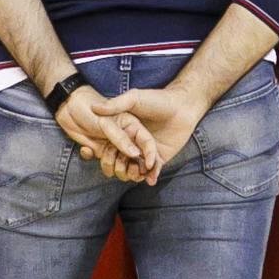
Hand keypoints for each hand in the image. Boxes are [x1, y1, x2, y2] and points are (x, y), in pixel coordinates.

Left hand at [56, 88, 161, 182]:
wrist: (68, 105)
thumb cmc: (89, 108)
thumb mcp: (107, 123)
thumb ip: (121, 139)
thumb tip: (135, 155)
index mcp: (133, 127)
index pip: (147, 144)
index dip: (151, 157)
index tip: (148, 168)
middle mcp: (125, 138)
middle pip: (136, 160)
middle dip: (129, 167)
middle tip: (121, 167)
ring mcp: (113, 145)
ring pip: (120, 165)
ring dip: (111, 166)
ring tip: (102, 157)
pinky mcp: (100, 150)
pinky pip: (104, 163)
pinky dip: (95, 161)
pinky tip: (86, 150)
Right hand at [90, 84, 212, 185]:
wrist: (183, 105)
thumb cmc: (157, 99)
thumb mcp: (135, 98)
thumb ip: (116, 104)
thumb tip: (94, 108)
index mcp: (124, 130)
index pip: (111, 146)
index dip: (108, 153)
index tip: (108, 156)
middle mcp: (133, 142)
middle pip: (121, 160)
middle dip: (120, 167)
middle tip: (123, 168)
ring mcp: (146, 151)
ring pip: (136, 168)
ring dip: (134, 174)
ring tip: (137, 174)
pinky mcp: (160, 157)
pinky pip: (153, 171)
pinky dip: (151, 176)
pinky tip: (150, 179)